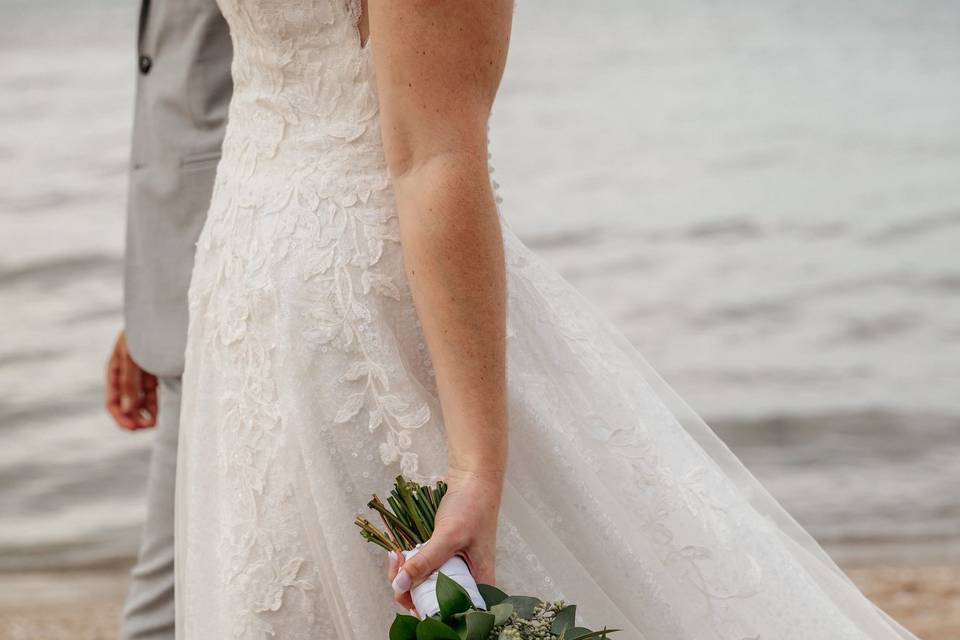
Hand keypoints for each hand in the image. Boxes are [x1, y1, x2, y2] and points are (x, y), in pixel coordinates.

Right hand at [105, 329, 157, 429]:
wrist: (160, 314)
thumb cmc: (141, 333)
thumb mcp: (131, 357)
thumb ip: (130, 382)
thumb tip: (128, 410)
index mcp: (115, 372)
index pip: (113, 402)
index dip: (120, 417)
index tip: (132, 428)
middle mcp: (127, 375)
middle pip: (127, 404)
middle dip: (134, 418)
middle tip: (146, 427)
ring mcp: (142, 375)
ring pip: (142, 401)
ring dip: (146, 414)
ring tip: (155, 423)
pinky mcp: (157, 372)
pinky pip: (155, 394)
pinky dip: (156, 405)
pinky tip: (162, 414)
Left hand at [388, 468, 502, 612]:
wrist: (473, 480)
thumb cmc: (472, 507)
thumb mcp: (449, 535)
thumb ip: (426, 561)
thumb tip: (400, 584)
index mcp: (479, 584)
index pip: (451, 612)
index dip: (425, 609)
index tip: (405, 590)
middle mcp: (468, 582)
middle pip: (433, 601)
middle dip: (409, 589)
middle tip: (396, 565)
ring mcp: (454, 570)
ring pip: (425, 586)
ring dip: (405, 575)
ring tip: (395, 556)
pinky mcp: (443, 559)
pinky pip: (423, 570)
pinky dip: (408, 565)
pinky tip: (398, 553)